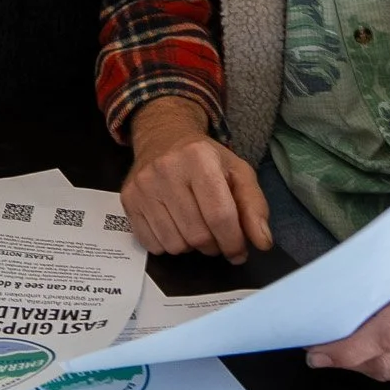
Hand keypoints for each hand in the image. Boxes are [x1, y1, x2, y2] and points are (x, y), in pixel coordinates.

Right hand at [120, 98, 271, 263]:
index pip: (220, 215)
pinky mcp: (128, 200)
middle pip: (198, 235)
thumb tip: (261, 242)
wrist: (162, 137)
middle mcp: (167, 169)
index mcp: (199, 158)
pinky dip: (168, 244)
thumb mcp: (237, 172)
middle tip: (218, 238)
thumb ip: (254, 206)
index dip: (234, 242)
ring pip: (175, 245)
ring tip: (195, 227)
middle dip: (214, 246)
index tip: (239, 252)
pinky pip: (152, 245)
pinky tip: (175, 225)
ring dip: (191, 247)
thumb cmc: (205, 159)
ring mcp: (143, 186)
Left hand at [305, 225, 389, 387]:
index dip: (350, 349)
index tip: (319, 354)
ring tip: (349, 348)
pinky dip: (387, 367)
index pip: (388, 335)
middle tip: (322, 352)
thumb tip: (330, 314)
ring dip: (366, 364)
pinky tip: (378, 352)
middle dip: (350, 358)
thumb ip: (370, 288)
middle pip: (388, 360)